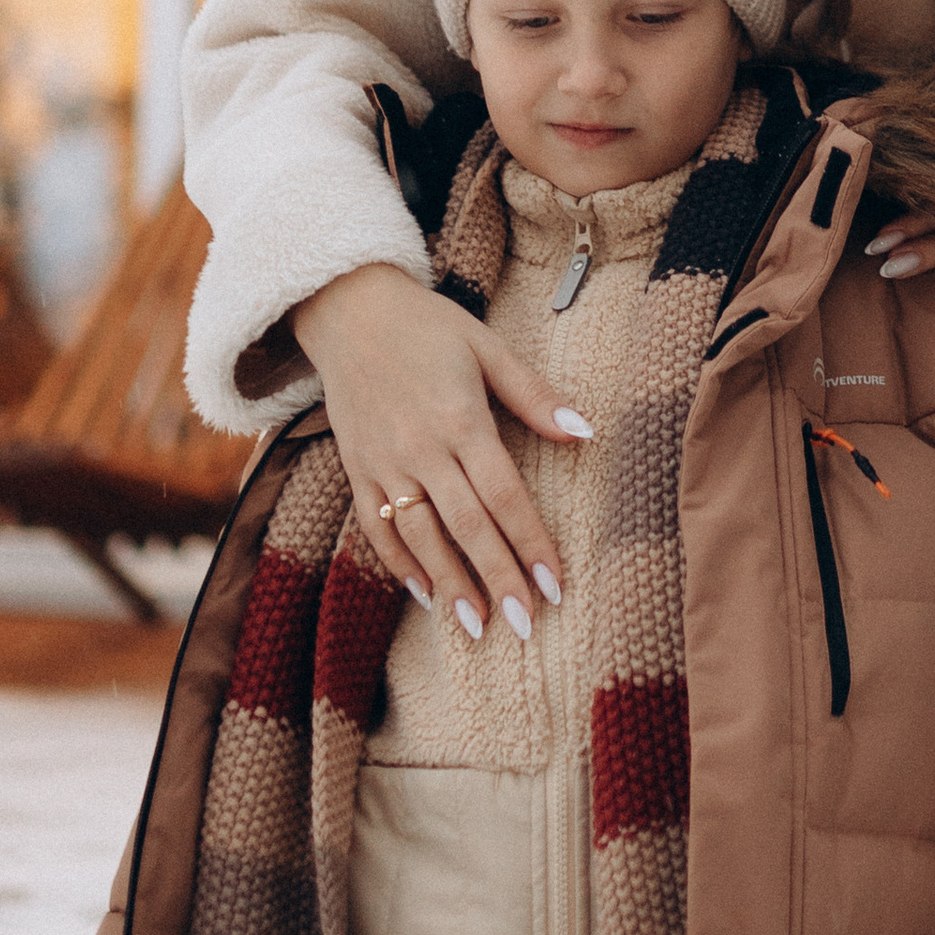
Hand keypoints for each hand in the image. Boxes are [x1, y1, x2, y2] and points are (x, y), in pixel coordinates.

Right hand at [294, 265, 587, 639]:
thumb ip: (535, 396)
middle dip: (498, 578)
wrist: (348, 309)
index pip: (504, 495)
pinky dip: (399, 563)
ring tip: (478, 625)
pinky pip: (376, 527)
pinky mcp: (355, 468)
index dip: (531, 542)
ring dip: (450, 583)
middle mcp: (421, 448)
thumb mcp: (488, 347)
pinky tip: (425, 593)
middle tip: (524, 623)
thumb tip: (585, 433)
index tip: (555, 584)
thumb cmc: (428, 326)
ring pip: (420, 535)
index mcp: (461, 419)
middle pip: (466, 525)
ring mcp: (383, 462)